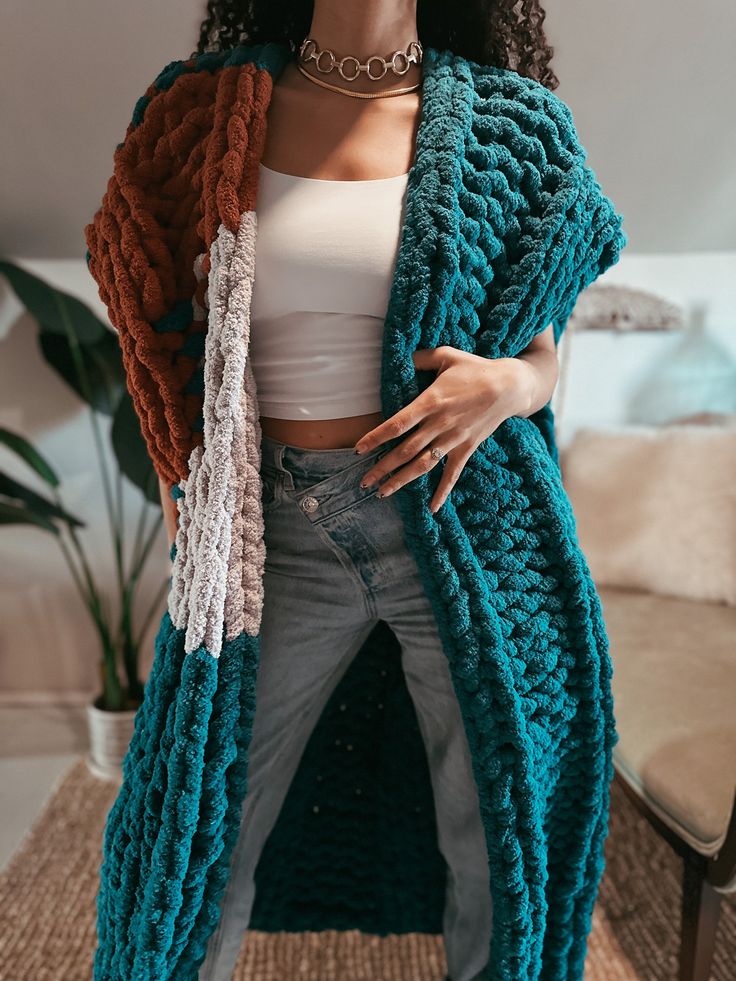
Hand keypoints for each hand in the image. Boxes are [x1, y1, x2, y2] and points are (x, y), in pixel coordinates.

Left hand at [354, 342, 548, 513]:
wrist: (510, 386)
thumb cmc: (476, 368)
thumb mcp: (446, 356)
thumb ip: (420, 358)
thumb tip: (401, 357)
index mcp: (431, 401)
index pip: (397, 424)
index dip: (376, 438)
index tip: (359, 449)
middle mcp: (440, 424)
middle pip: (405, 450)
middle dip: (382, 468)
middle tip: (363, 482)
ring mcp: (454, 438)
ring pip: (423, 465)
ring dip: (402, 480)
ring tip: (382, 493)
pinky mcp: (467, 448)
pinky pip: (453, 474)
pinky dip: (443, 492)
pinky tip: (432, 508)